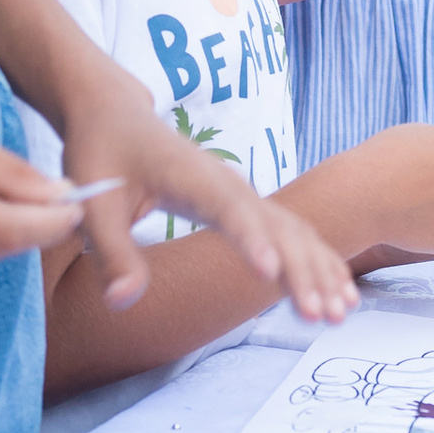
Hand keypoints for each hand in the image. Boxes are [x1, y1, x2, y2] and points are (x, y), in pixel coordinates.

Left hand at [53, 72, 355, 327]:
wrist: (118, 115)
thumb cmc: (102, 154)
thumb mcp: (94, 206)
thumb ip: (112, 253)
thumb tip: (123, 302)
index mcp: (195, 179)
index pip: (230, 211)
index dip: (251, 240)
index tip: (270, 274)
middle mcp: (230, 184)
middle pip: (277, 227)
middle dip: (301, 271)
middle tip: (318, 317)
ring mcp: (243, 194)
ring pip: (294, 232)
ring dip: (319, 270)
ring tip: (339, 315)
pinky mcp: (247, 206)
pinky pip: (291, 233)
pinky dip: (317, 261)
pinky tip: (339, 291)